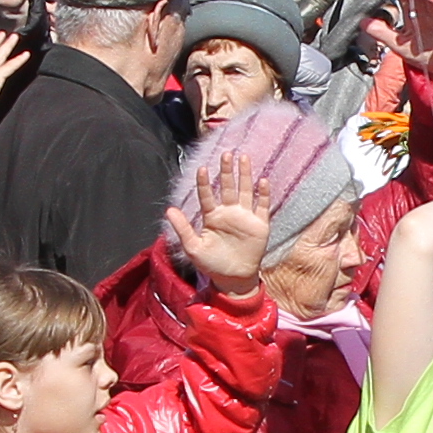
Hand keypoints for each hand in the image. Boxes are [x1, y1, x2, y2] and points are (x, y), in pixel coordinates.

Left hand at [169, 147, 277, 290]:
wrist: (233, 279)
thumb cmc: (211, 263)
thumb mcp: (193, 247)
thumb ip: (183, 228)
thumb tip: (169, 210)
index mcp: (212, 216)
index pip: (207, 195)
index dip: (204, 183)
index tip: (201, 168)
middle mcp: (228, 212)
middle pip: (227, 187)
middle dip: (226, 171)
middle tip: (226, 153)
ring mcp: (245, 217)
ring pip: (245, 191)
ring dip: (245, 175)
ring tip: (243, 157)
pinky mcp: (260, 224)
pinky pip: (262, 206)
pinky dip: (263, 194)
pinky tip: (262, 181)